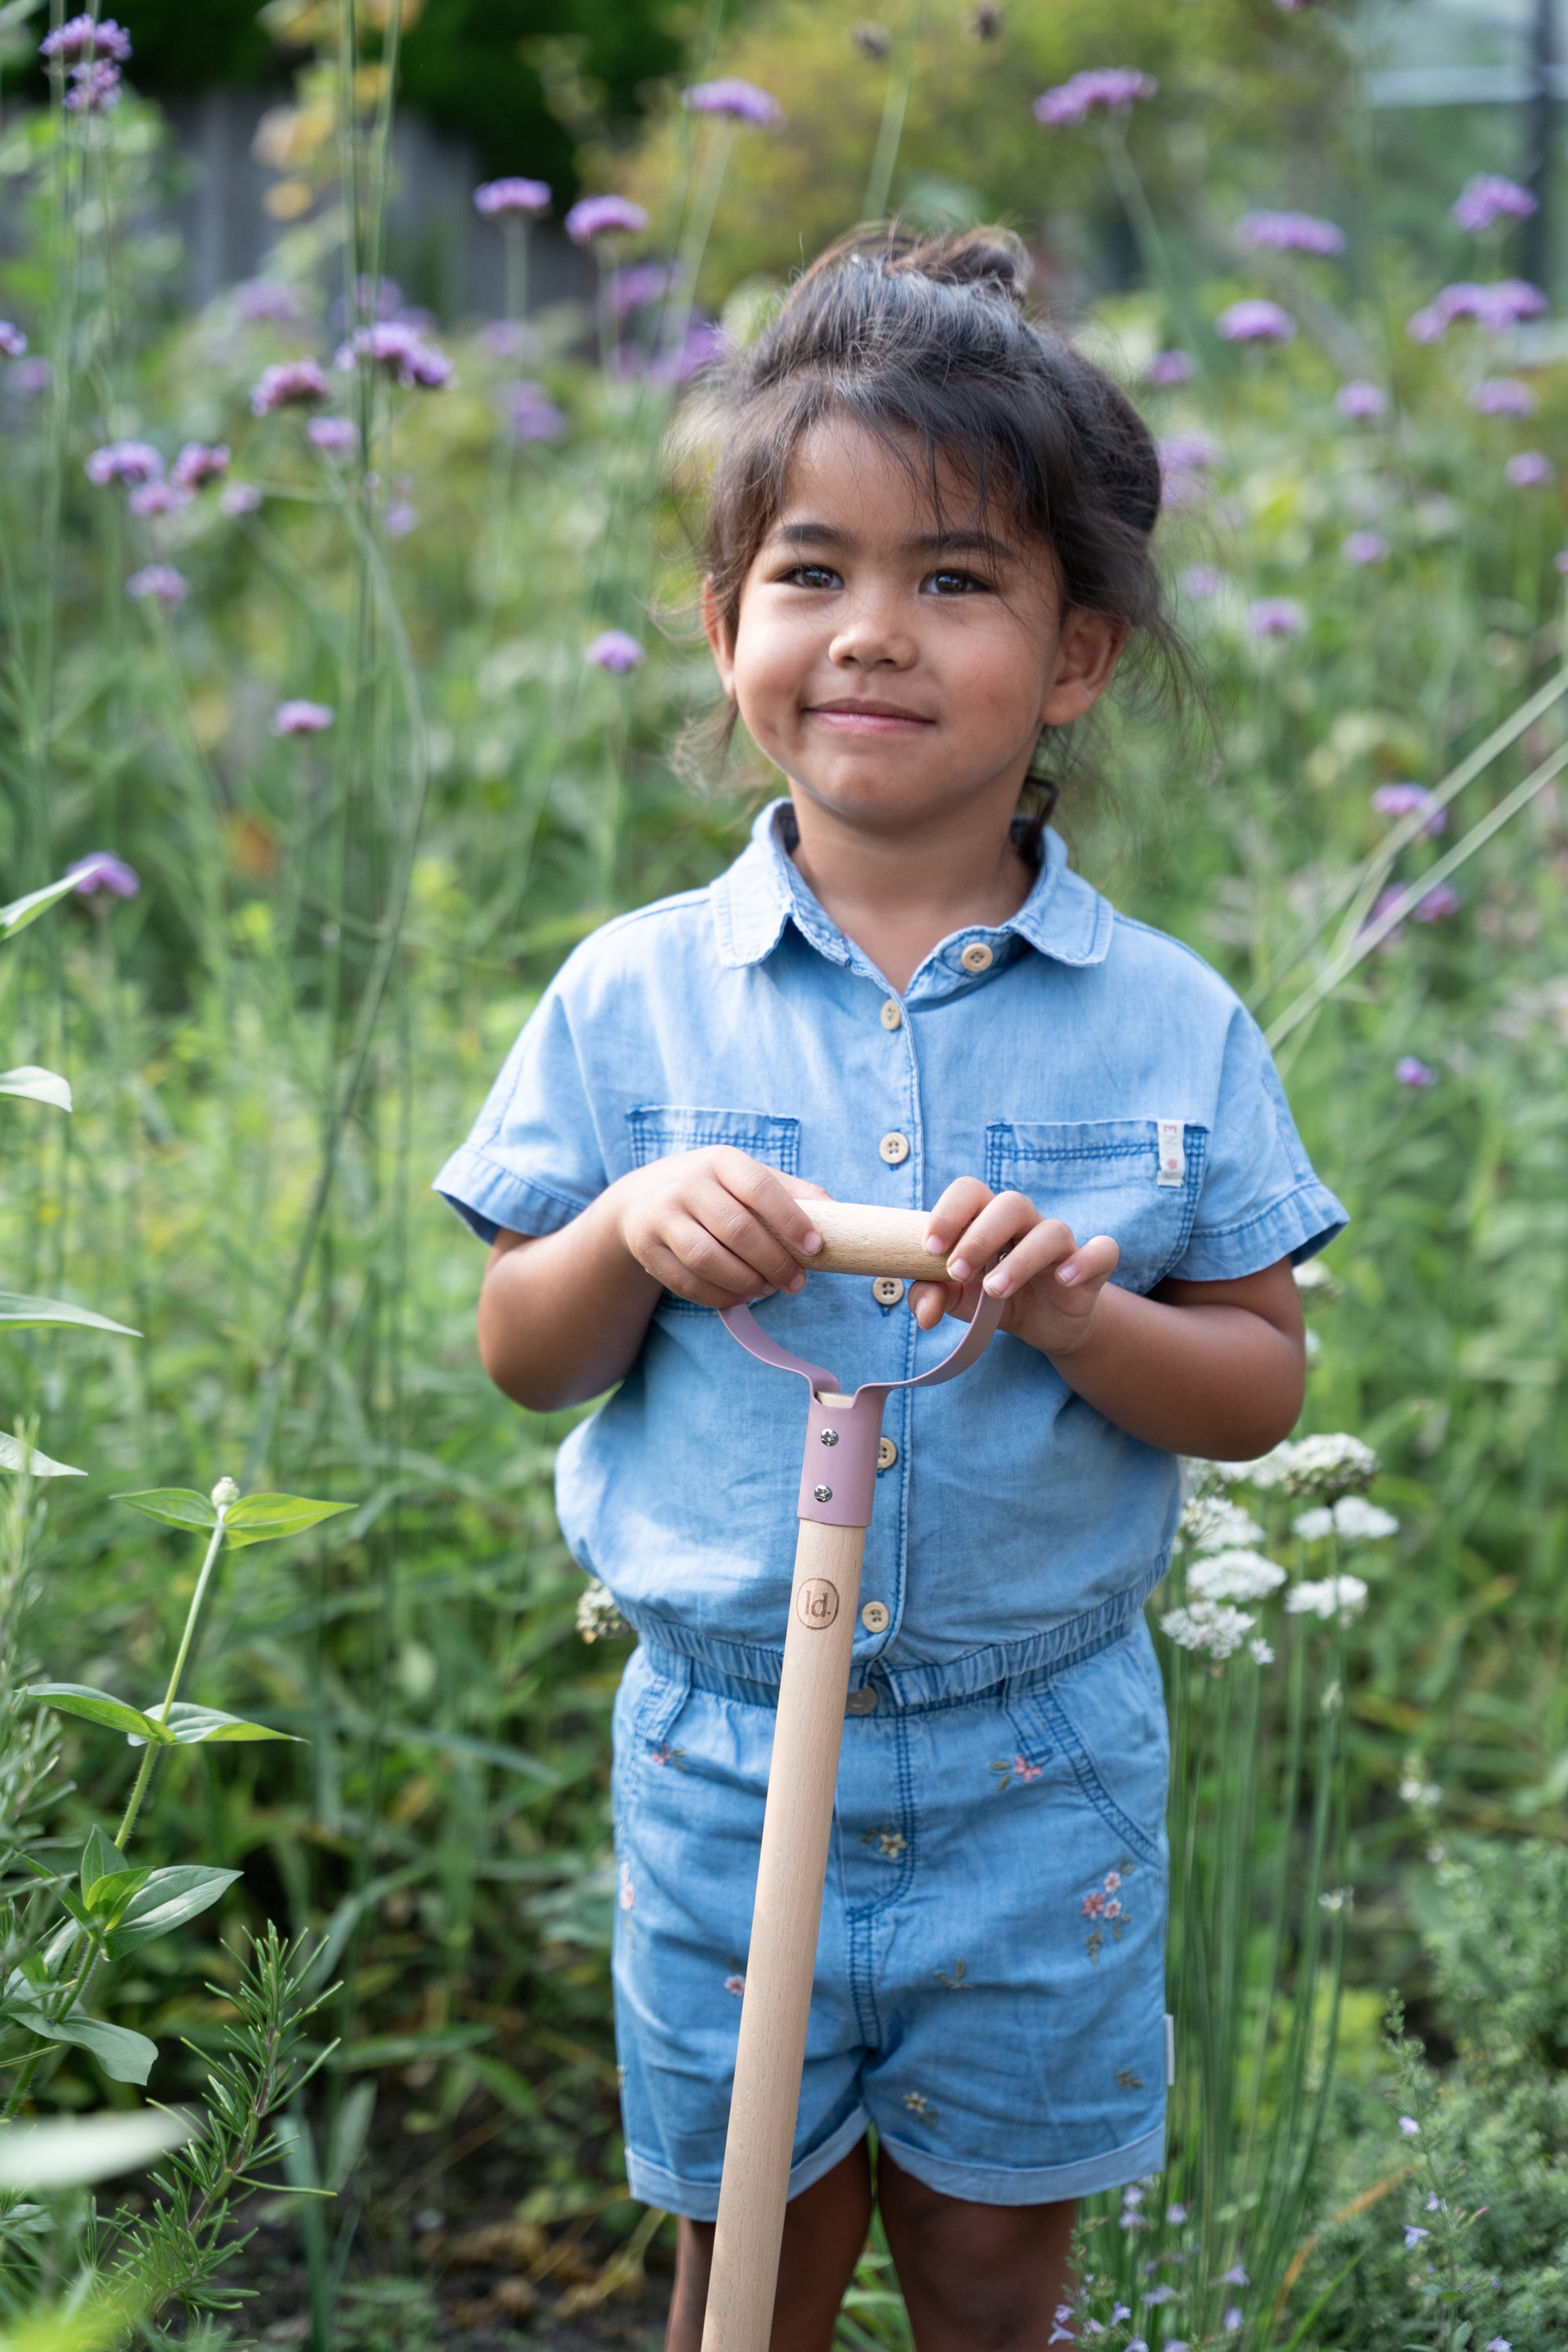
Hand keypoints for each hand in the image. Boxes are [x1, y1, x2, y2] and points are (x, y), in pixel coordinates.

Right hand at [612, 1149, 830, 1308]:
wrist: (641, 1198)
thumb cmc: (712, 1190)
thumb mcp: (745, 1177)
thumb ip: (789, 1192)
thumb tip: (837, 1212)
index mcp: (720, 1161)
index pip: (759, 1187)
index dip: (791, 1219)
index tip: (815, 1246)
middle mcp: (686, 1184)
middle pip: (736, 1230)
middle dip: (773, 1262)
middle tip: (796, 1282)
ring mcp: (662, 1216)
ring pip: (707, 1259)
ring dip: (745, 1282)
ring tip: (767, 1289)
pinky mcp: (646, 1247)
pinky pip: (685, 1281)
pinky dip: (717, 1296)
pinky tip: (739, 1297)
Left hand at [908, 1177, 1119, 1358]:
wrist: (1044, 1325)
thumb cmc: (993, 1298)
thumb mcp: (957, 1299)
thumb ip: (932, 1296)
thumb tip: (925, 1313)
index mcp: (987, 1218)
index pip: (970, 1191)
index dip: (949, 1212)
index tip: (930, 1247)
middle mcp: (1026, 1223)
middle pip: (1010, 1204)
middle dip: (979, 1236)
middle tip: (957, 1272)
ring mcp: (1061, 1243)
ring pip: (1051, 1231)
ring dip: (1021, 1260)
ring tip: (995, 1290)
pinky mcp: (1092, 1267)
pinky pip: (1102, 1251)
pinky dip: (1085, 1261)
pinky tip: (1063, 1279)